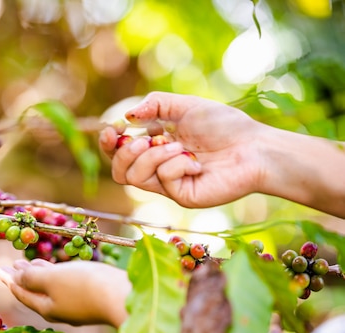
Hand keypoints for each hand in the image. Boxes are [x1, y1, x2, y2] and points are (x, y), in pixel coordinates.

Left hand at [0, 259, 129, 327]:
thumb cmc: (84, 286)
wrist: (124, 297)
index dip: (9, 279)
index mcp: (45, 307)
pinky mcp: (91, 299)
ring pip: (51, 288)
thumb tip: (14, 278)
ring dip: (39, 275)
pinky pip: (66, 286)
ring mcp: (76, 306)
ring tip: (31, 263)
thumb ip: (31, 278)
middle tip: (12, 265)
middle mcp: (59, 310)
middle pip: (35, 291)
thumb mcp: (52, 280)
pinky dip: (56, 276)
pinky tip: (60, 269)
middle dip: (22, 277)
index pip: (21, 292)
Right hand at [99, 92, 266, 207]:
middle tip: (143, 141)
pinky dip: (176, 165)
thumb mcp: (185, 106)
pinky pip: (162, 181)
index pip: (119, 152)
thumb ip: (155, 105)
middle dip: (124, 153)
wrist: (255, 147)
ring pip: (135, 177)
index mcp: (155, 146)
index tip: (113, 130)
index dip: (108, 143)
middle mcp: (158, 168)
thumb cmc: (225, 125)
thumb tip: (127, 116)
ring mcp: (168, 184)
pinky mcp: (181, 196)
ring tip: (178, 147)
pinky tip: (196, 162)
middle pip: (119, 171)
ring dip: (152, 157)